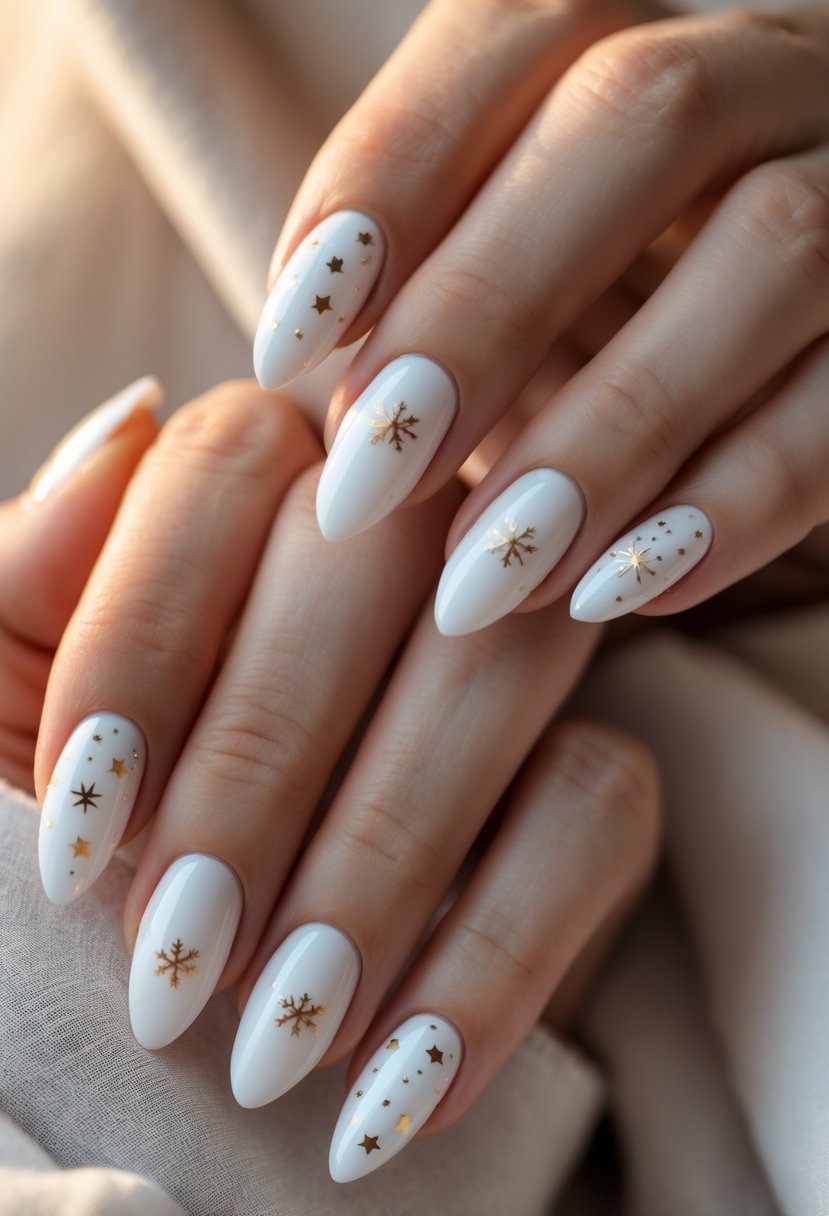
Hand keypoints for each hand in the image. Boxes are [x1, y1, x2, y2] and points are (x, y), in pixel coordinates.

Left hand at [26, 376, 657, 1181]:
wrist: (189, 1007)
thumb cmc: (74, 843)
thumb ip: (29, 576)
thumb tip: (133, 420)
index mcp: (256, 489)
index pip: (230, 464)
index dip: (147, 635)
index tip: (82, 826)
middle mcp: (405, 533)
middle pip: (377, 555)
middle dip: (261, 766)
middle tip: (176, 948)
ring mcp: (518, 642)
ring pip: (502, 665)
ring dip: (378, 861)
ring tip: (274, 1035)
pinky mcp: (604, 770)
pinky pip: (598, 810)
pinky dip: (495, 952)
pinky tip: (398, 1077)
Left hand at [253, 0, 828, 634]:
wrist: (806, 369)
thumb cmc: (633, 332)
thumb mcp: (533, 297)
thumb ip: (444, 308)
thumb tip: (331, 424)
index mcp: (646, 51)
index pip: (515, 34)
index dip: (387, 175)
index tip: (289, 343)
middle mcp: (773, 79)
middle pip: (637, 117)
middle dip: (484, 305)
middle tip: (371, 481)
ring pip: (773, 253)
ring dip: (609, 431)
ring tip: (487, 578)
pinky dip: (737, 502)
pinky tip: (623, 593)